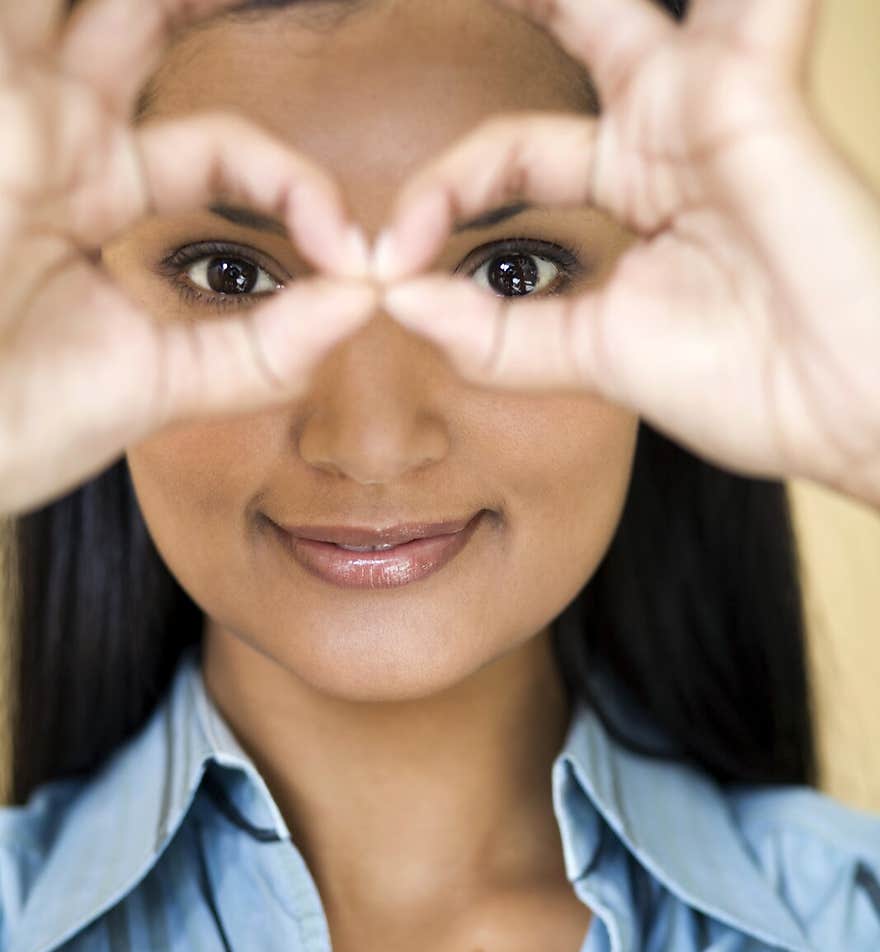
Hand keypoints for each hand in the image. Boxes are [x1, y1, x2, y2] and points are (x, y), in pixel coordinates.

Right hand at [0, 0, 378, 517]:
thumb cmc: (16, 420)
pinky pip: (37, 6)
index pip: (217, 146)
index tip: (353, 255)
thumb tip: (365, 300)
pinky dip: (66, 0)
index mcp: (92, 190)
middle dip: (198, 4)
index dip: (294, 185)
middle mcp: (53, 131)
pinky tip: (142, 1)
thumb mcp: (158, 383)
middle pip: (136, 21)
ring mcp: (14, 104)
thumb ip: (262, 349)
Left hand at [370, 0, 879, 507]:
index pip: (508, 154)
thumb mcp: (593, 357)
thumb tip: (399, 301)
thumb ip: (496, 333)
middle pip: (576, 23)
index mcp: (633, 185)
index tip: (391, 260)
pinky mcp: (744, 88)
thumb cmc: (747, 385)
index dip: (440, 196)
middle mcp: (667, 128)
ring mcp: (705, 100)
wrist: (837, 406)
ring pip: (615, 4)